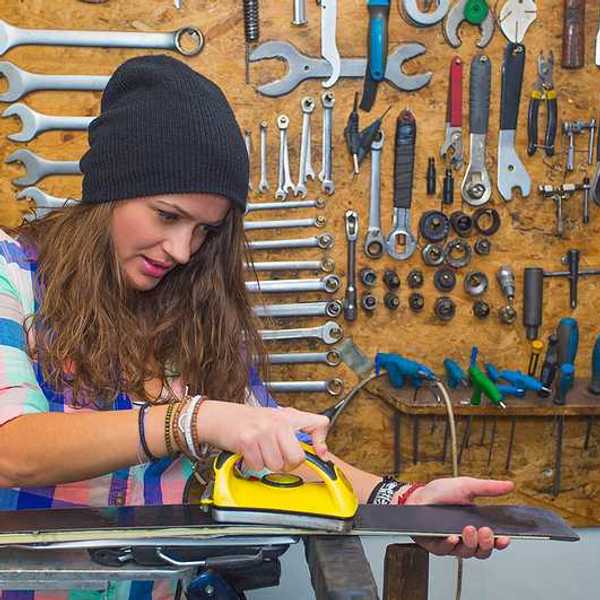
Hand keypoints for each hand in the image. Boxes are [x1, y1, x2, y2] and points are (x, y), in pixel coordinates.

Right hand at [199, 400, 328, 472]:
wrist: (219, 417)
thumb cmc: (247, 421)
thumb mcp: (275, 420)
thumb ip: (295, 432)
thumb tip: (320, 451)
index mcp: (288, 416)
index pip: (319, 423)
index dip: (322, 442)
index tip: (321, 454)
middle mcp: (277, 422)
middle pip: (297, 457)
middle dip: (287, 464)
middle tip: (277, 456)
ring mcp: (263, 431)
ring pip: (277, 465)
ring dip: (267, 464)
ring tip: (260, 451)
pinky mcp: (248, 441)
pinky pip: (259, 466)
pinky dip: (253, 464)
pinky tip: (250, 453)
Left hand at [403, 476, 513, 558]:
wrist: (418, 495)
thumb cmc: (441, 493)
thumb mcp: (466, 487)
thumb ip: (487, 488)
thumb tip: (510, 485)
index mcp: (475, 526)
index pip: (493, 541)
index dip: (500, 542)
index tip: (505, 538)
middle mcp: (464, 538)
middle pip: (482, 552)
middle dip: (486, 544)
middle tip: (484, 531)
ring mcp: (450, 543)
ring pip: (466, 553)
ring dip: (470, 543)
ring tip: (468, 529)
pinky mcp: (434, 545)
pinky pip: (444, 550)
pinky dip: (449, 545)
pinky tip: (452, 537)